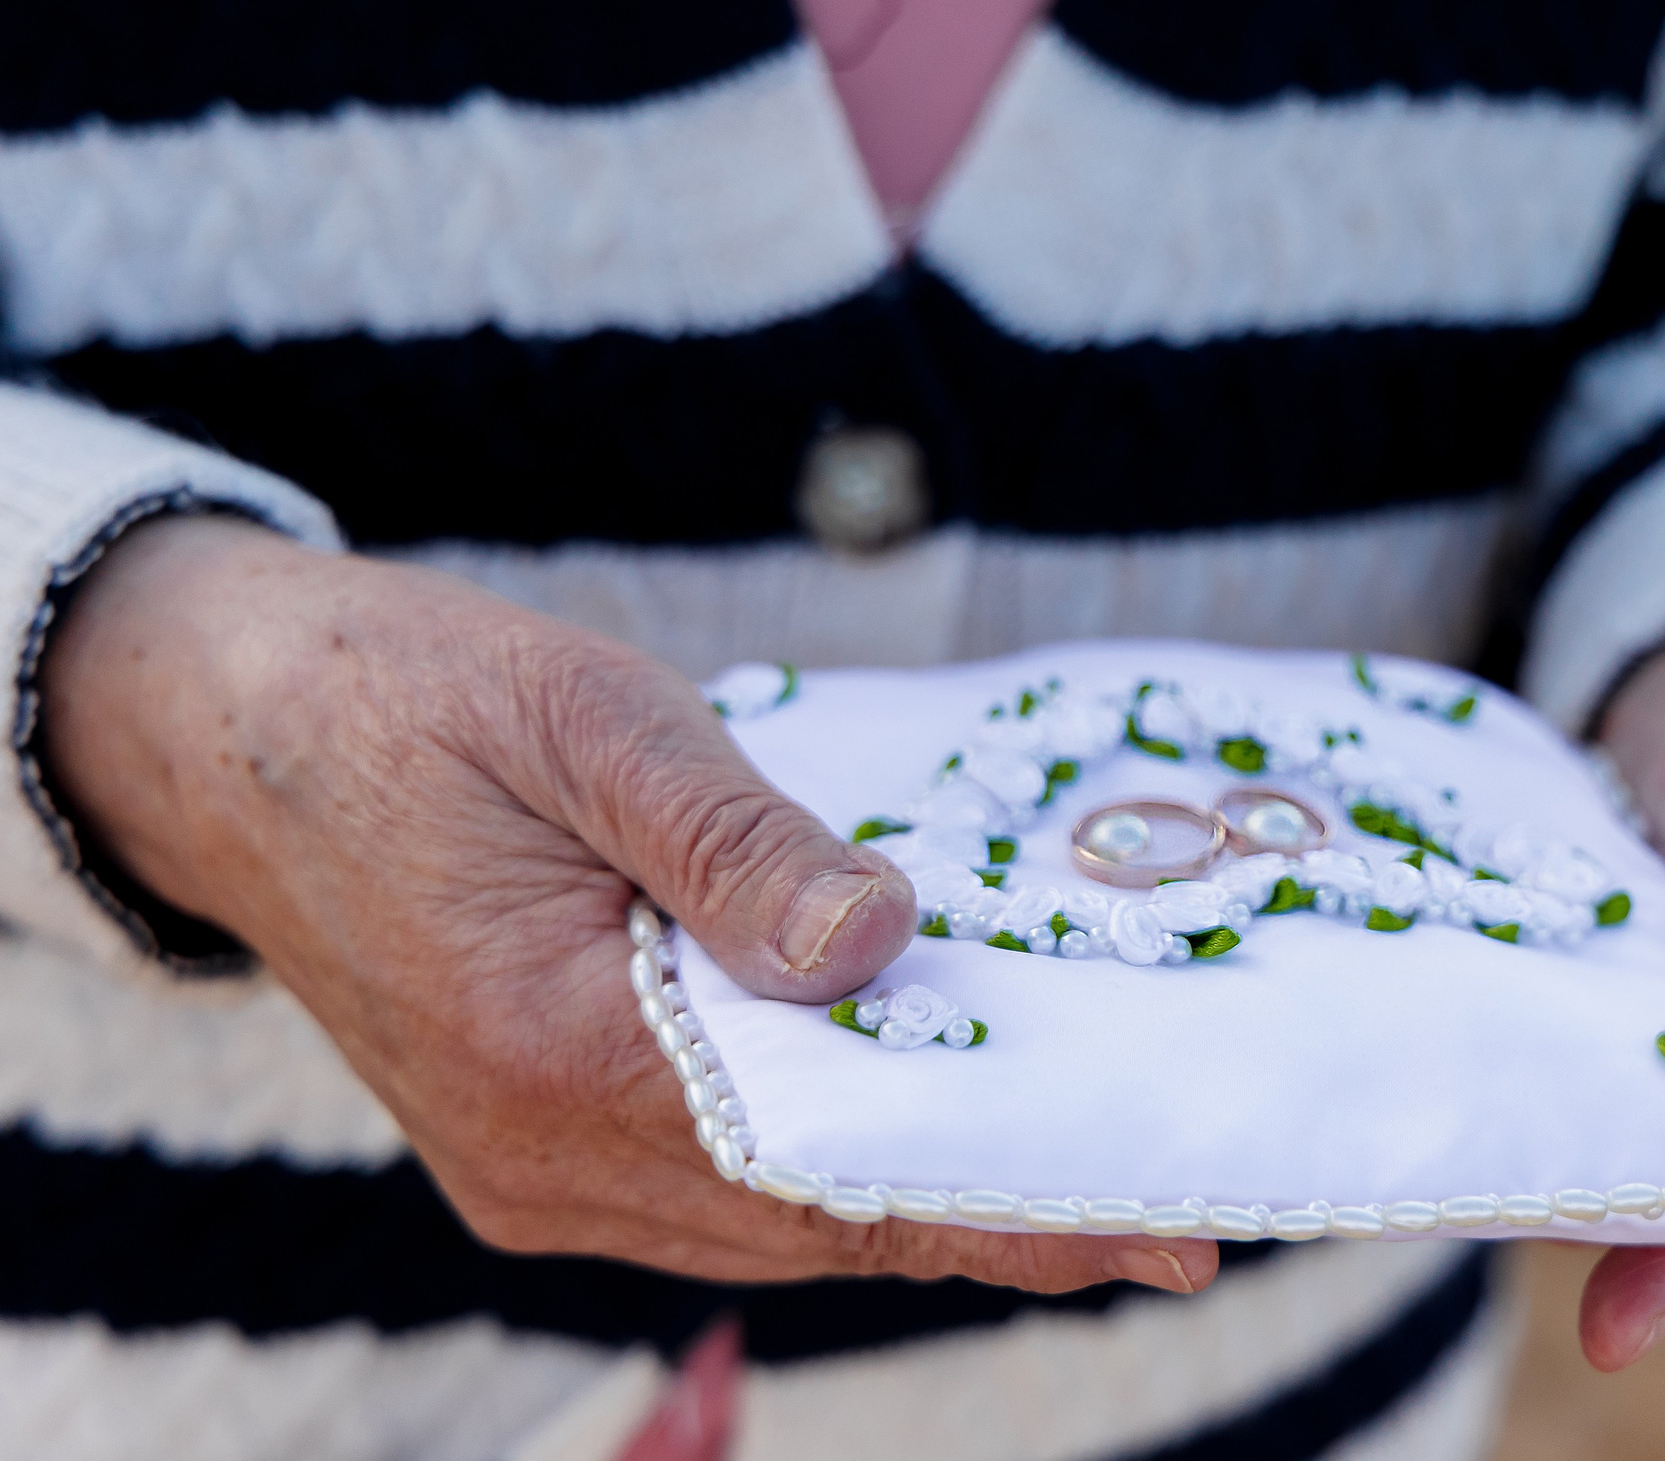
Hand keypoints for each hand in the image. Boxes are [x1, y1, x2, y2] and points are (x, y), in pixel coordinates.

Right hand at [37, 517, 1216, 1295]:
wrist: (228, 736)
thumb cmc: (411, 700)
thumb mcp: (588, 721)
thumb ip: (738, 844)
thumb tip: (887, 942)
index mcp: (550, 1050)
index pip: (827, 1168)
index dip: (1002, 1204)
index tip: (1157, 1230)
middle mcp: (537, 1154)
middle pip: (814, 1223)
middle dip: (992, 1217)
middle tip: (1169, 1215)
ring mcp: (524, 1169)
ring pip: (767, 1223)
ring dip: (915, 1203)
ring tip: (1074, 1182)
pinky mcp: (525, 1144)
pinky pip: (711, 1191)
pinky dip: (825, 1172)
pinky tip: (914, 1136)